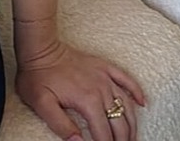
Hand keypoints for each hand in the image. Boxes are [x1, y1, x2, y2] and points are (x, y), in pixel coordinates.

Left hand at [15, 40, 144, 140]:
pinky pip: (126, 78)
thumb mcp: (42, 104)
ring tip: (133, 137)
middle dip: (123, 140)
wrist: (39, 47)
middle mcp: (100, 88)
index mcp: (87, 100)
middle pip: (119, 122)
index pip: (104, 133)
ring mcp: (104, 76)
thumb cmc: (37, 74)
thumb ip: (61, 125)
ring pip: (126, 104)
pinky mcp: (103, 66)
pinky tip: (142, 102)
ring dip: (132, 123)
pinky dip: (136, 91)